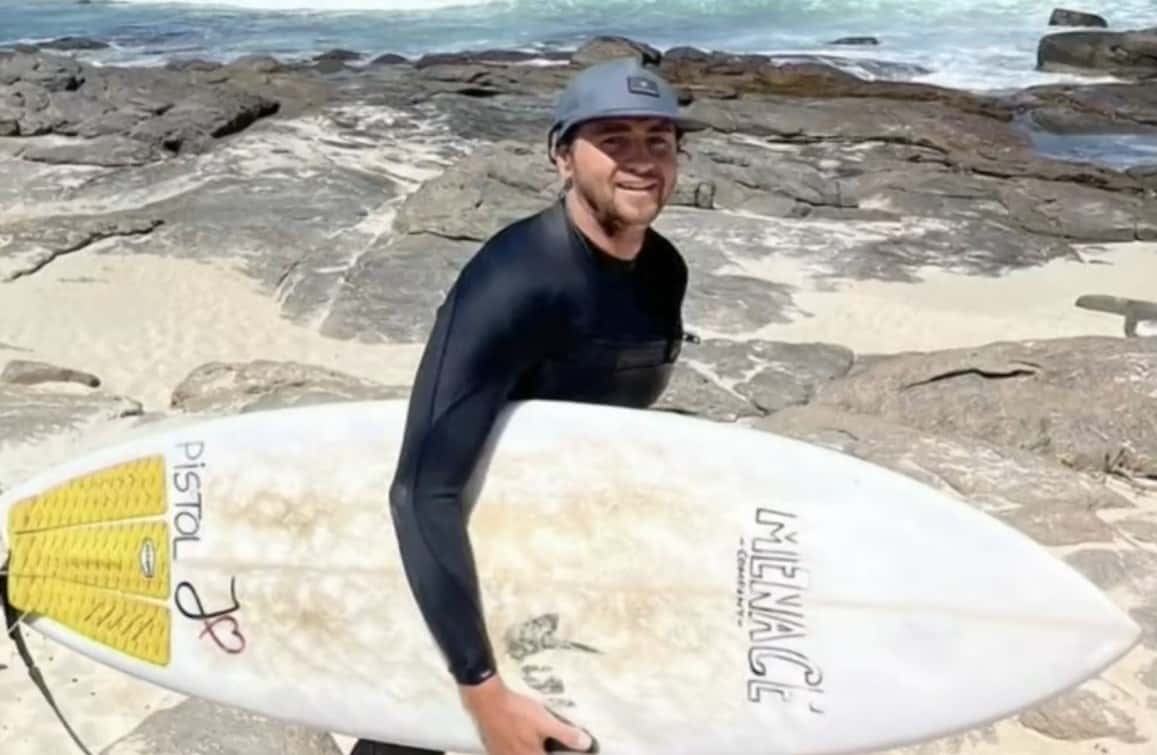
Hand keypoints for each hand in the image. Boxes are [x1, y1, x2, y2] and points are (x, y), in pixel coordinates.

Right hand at [459, 675, 594, 754]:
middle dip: (546, 752)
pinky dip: (518, 750)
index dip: (563, 754)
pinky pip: (509, 754)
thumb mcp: (544, 721)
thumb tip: (587, 745)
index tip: (572, 751)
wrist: (486, 701)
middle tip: (551, 747)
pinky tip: (521, 744)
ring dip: (532, 750)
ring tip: (537, 745)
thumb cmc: (517, 712)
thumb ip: (565, 734)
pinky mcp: (494, 750)